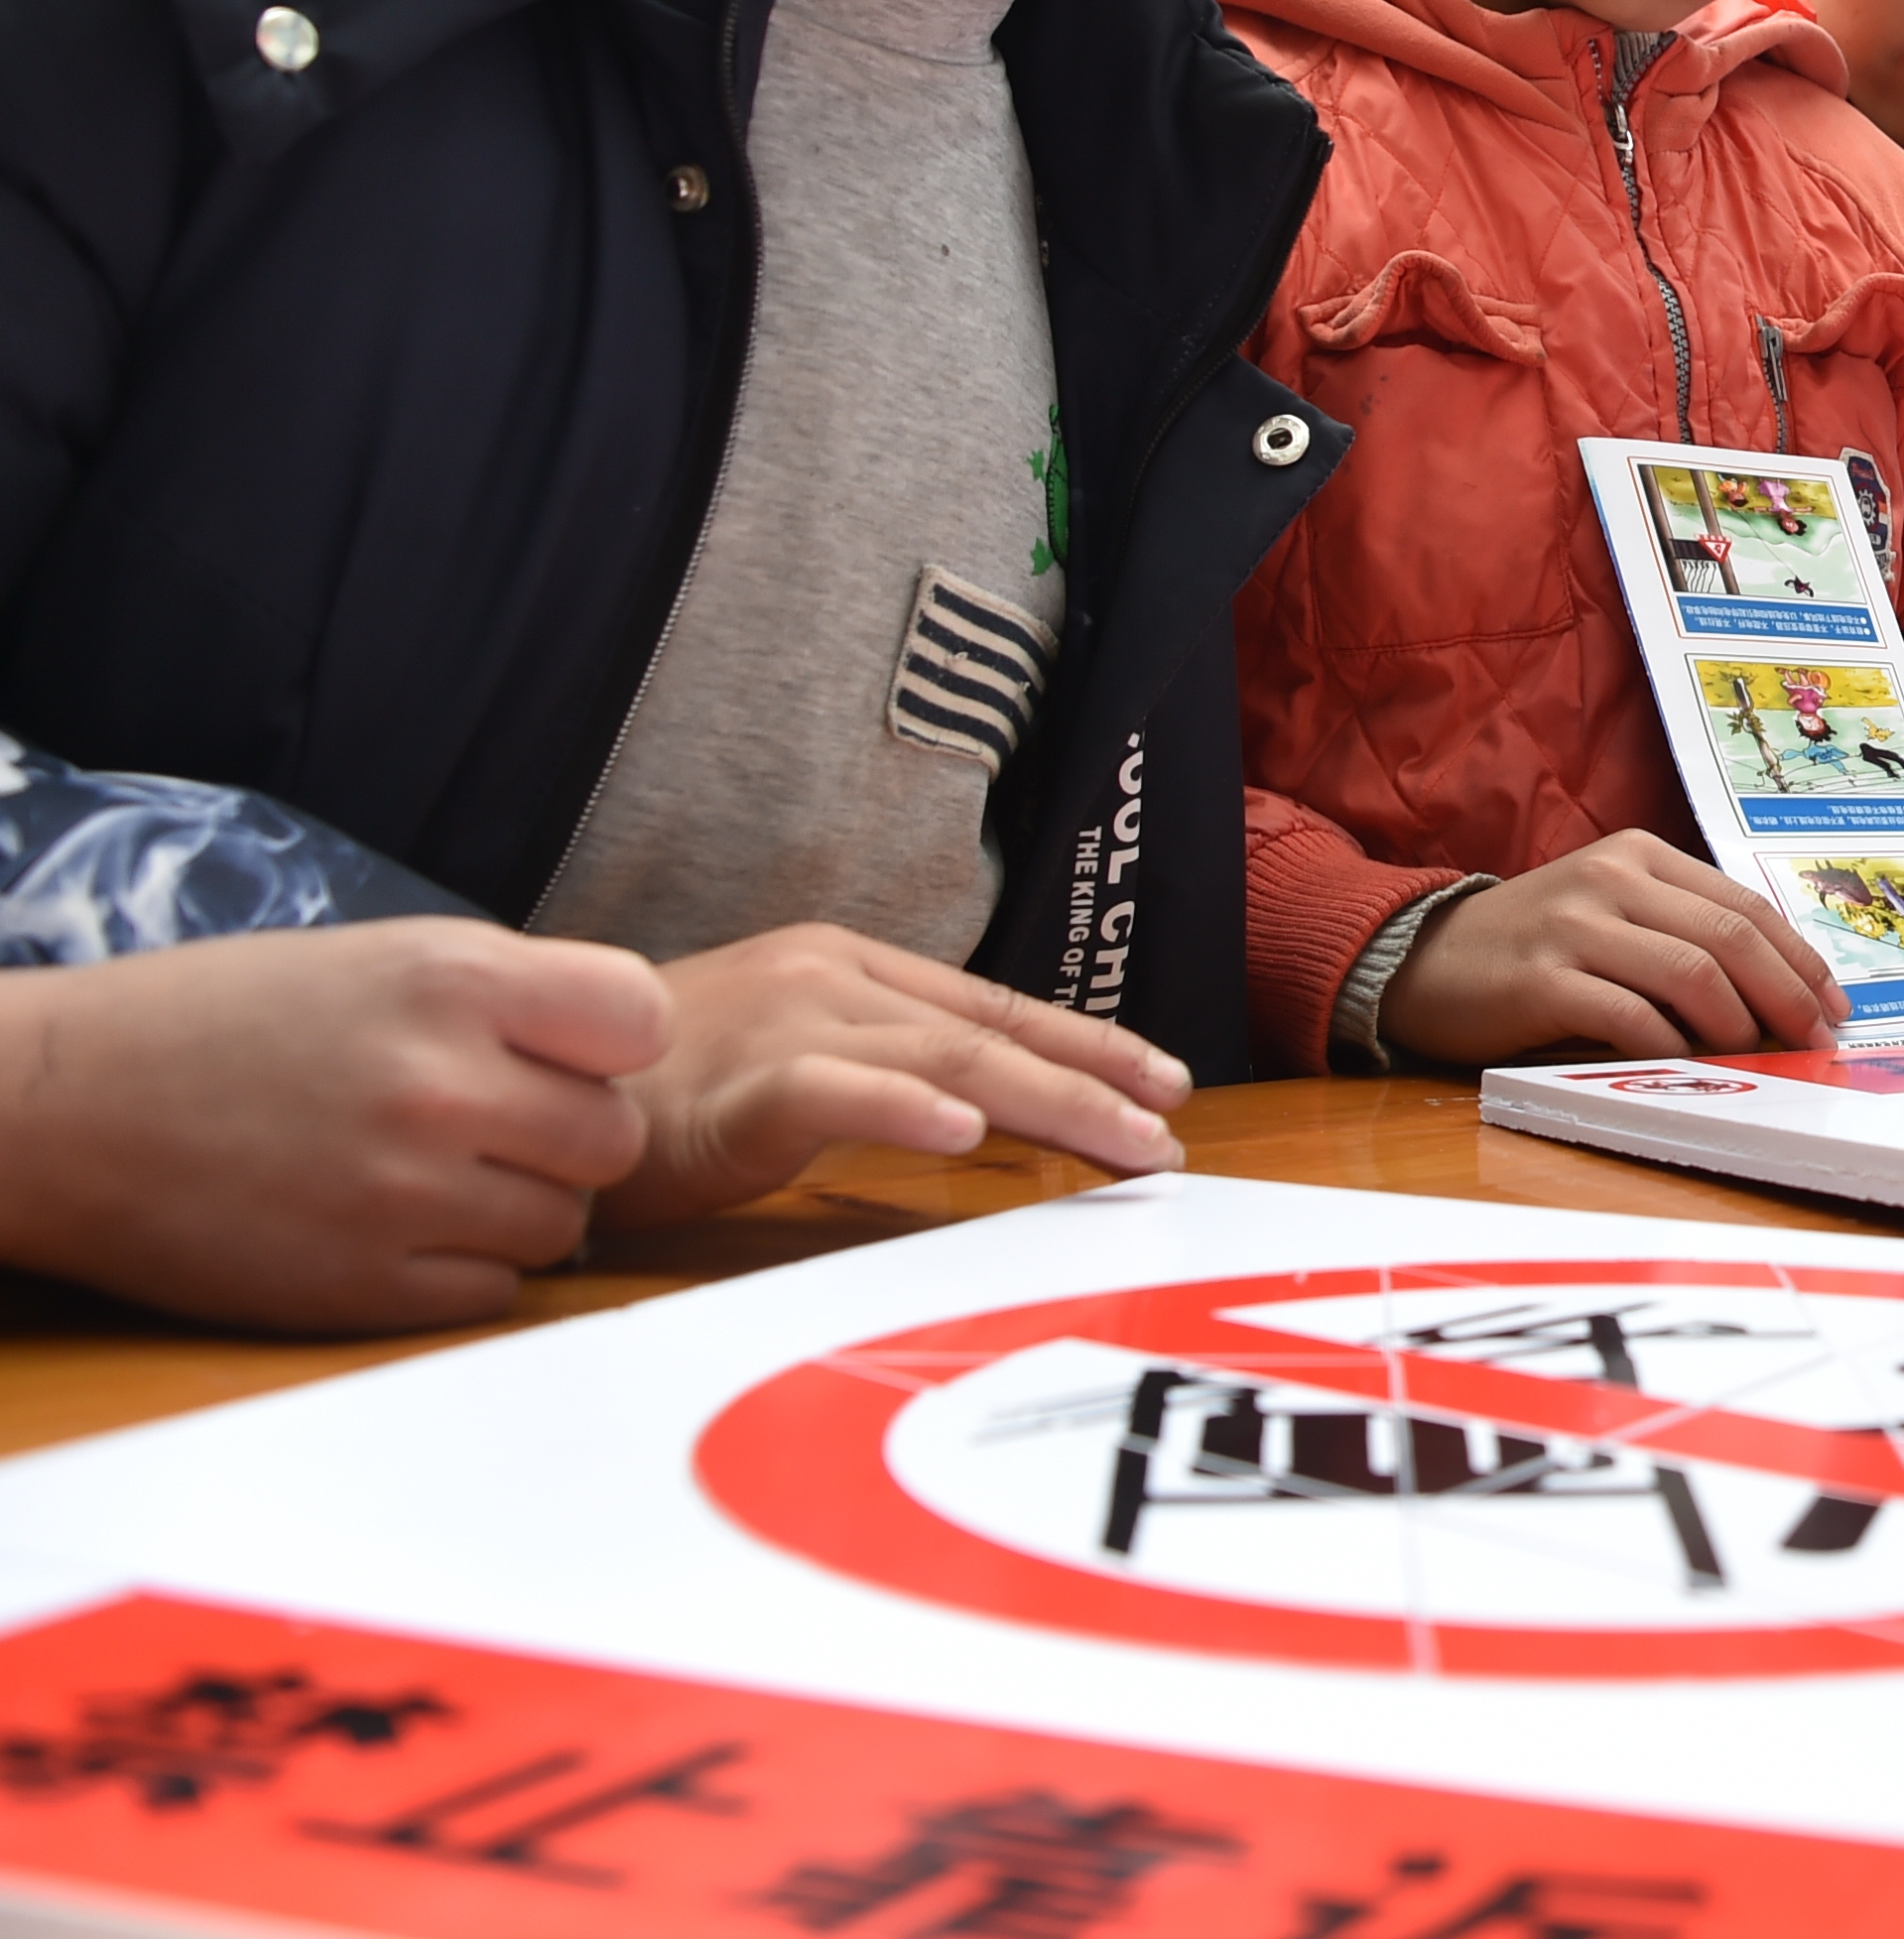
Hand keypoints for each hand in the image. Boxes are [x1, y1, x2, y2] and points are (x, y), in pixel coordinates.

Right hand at [0, 921, 662, 1332]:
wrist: (64, 1106)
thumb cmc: (224, 1022)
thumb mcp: (385, 958)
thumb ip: (512, 1000)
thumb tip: (618, 1058)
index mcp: (455, 981)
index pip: (641, 1021)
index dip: (608, 1047)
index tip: (559, 1057)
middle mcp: (441, 1085)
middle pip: (615, 1139)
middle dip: (563, 1138)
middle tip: (487, 1129)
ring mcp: (401, 1194)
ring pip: (562, 1225)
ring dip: (514, 1210)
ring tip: (427, 1178)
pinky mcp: (358, 1288)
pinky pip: (492, 1294)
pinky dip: (460, 1272)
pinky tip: (392, 1231)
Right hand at [605, 924, 1192, 1228]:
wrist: (524, 1084)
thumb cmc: (654, 1088)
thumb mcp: (784, 1057)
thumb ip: (873, 1066)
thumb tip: (974, 1104)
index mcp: (845, 967)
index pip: (995, 1007)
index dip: (1087, 1043)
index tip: (1166, 1080)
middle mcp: (829, 980)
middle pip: (992, 1033)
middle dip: (1097, 1080)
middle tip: (1173, 1128)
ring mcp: (786, 1025)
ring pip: (950, 1060)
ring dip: (1053, 1103)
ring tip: (1130, 1142)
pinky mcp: (738, 1087)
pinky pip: (838, 1094)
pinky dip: (906, 1107)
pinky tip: (963, 1132)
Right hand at [1379, 831, 1840, 1067]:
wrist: (1423, 959)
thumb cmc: (1533, 945)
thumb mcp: (1612, 912)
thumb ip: (1679, 932)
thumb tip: (1775, 993)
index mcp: (1640, 856)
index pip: (1744, 905)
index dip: (1799, 959)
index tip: (1832, 1005)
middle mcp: (1611, 879)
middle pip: (1729, 938)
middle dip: (1786, 995)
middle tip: (1814, 1040)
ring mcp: (1574, 926)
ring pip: (1691, 975)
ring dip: (1738, 1026)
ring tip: (1757, 1057)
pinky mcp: (1542, 980)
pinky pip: (1630, 1017)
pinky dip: (1672, 1047)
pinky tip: (1690, 1067)